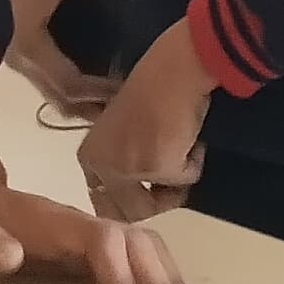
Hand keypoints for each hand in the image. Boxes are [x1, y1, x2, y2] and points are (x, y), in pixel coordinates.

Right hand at [0, 0, 130, 114]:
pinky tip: (101, 87)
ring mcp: (21, 67)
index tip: (131, 83)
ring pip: (57, 100)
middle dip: (99, 104)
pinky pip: (52, 90)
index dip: (101, 89)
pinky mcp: (25, 64)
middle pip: (65, 102)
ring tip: (121, 96)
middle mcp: (23, 64)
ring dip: (87, 104)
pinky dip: (77, 95)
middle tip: (135, 97)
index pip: (70, 84)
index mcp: (31, 44)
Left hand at [78, 18, 214, 215]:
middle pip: (126, 212)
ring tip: (183, 157)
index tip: (151, 189)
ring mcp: (128, 169)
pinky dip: (195, 165)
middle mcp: (101, 166)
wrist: (174, 70)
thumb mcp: (125, 131)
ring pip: (153, 206)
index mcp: (88, 156)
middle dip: (155, 203)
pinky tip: (193, 139)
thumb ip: (123, 159)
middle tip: (174, 187)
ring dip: (174, 189)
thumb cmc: (153, 91)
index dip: (130, 199)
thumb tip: (144, 187)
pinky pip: (184, 182)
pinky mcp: (158, 167)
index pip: (100, 201)